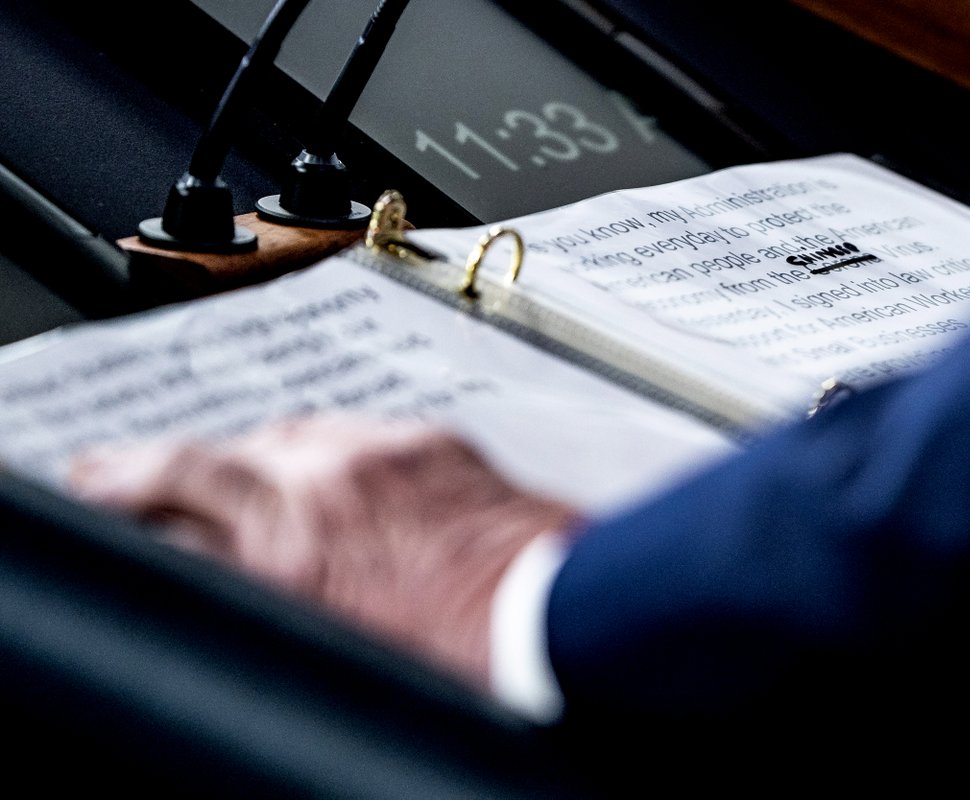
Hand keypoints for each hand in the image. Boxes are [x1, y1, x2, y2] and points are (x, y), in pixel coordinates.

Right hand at [68, 414, 581, 690]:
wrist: (551, 615)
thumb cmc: (456, 651)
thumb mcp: (330, 637)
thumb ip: (263, 586)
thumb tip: (221, 561)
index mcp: (291, 548)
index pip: (174, 492)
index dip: (121, 484)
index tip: (101, 482)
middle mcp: (327, 485)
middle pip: (216, 456)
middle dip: (171, 468)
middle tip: (143, 474)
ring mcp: (380, 453)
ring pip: (286, 436)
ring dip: (258, 459)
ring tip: (250, 484)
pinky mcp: (429, 439)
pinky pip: (358, 430)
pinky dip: (335, 451)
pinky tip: (341, 472)